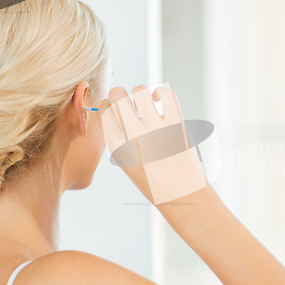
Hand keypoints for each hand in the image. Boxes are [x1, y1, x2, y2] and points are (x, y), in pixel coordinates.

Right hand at [99, 85, 206, 203]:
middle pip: (117, 94)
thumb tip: (117, 108)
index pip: (104, 109)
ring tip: (146, 103)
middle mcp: (133, 134)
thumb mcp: (126, 162)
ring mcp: (155, 127)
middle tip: (129, 101)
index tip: (117, 107)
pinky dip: (161, 92)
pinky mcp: (176, 124)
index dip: (110, 104)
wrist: (180, 194)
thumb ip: (119, 137)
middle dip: (121, 93)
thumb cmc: (153, 180)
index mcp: (116, 145)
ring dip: (140, 93)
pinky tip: (160, 101)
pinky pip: (165, 93)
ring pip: (140, 90)